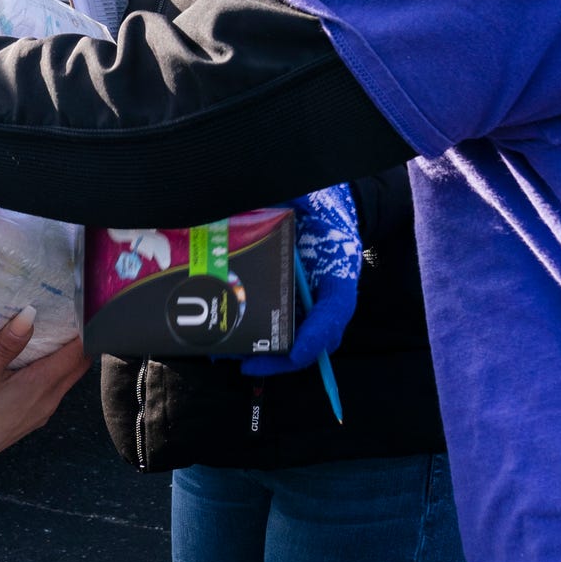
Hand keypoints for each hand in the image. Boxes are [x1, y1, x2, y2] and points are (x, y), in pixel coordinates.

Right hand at [0, 311, 88, 481]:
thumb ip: (7, 344)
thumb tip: (29, 314)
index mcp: (42, 384)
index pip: (78, 352)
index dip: (82, 330)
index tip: (77, 310)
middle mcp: (50, 399)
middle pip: (79, 365)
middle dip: (79, 341)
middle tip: (66, 318)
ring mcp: (44, 411)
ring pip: (69, 378)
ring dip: (67, 357)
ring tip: (51, 335)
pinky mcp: (35, 417)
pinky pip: (56, 390)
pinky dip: (55, 372)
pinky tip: (35, 364)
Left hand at [243, 184, 362, 376]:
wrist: (324, 208)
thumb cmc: (319, 205)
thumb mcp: (309, 198)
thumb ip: (290, 199)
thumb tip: (256, 201)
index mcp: (338, 271)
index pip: (335, 309)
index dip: (317, 333)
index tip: (294, 351)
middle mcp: (326, 296)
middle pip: (315, 339)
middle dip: (282, 356)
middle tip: (249, 363)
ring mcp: (309, 305)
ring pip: (295, 341)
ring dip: (263, 353)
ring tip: (225, 352)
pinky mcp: (291, 305)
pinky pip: (278, 328)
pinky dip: (253, 337)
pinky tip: (222, 336)